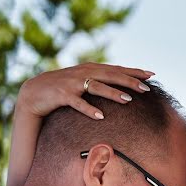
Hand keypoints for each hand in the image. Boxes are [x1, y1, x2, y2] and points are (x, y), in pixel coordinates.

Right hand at [16, 62, 154, 120]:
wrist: (34, 92)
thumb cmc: (62, 89)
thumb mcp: (82, 82)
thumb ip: (100, 81)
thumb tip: (121, 86)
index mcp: (90, 69)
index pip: (117, 69)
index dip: (134, 71)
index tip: (152, 75)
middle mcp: (83, 73)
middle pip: (110, 76)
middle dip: (129, 81)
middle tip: (146, 89)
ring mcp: (72, 83)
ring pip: (96, 87)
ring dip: (112, 93)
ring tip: (128, 101)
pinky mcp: (62, 95)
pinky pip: (78, 103)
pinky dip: (89, 109)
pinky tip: (101, 117)